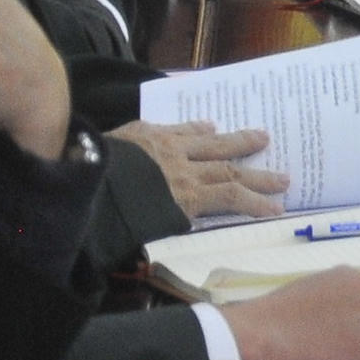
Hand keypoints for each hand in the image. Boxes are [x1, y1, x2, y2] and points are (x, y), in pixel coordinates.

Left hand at [110, 120, 288, 220]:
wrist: (74, 175)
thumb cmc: (101, 216)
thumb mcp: (134, 233)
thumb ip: (161, 227)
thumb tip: (176, 232)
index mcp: (182, 197)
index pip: (229, 198)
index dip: (255, 202)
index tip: (277, 208)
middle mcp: (182, 169)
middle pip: (229, 169)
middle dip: (259, 174)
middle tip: (285, 176)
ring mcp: (165, 147)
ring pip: (210, 143)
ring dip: (238, 141)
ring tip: (261, 136)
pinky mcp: (145, 133)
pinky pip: (178, 128)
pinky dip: (197, 127)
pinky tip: (208, 125)